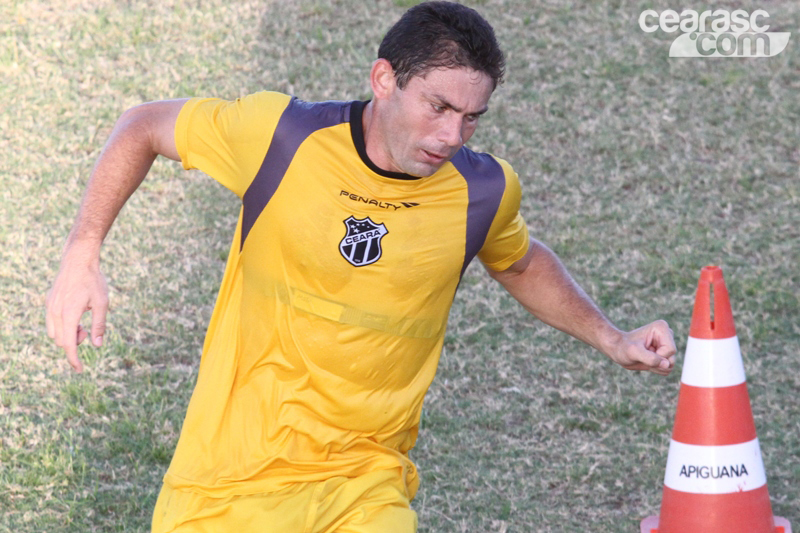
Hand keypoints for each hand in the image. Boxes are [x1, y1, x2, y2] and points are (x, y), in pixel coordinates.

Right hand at [45, 251, 108, 372]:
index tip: (80, 370)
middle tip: (88, 330)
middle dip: (75, 342)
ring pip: (54, 333)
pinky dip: (62, 326)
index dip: (74, 359)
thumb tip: (97, 345)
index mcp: (69, 314)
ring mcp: (49, 307)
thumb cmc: (93, 281)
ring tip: (82, 322)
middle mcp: (55, 312)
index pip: (69, 345)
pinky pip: (51, 323)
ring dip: (67, 334)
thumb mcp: (102, 303)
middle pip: (61, 341)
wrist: (78, 260)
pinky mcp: (48, 302)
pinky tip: (74, 316)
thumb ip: (99, 325)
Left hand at [607, 320, 676, 375]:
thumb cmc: (623, 347)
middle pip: (672, 359)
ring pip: (670, 365)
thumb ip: (650, 358)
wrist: (618, 350)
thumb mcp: (633, 352)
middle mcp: (667, 335)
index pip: (670, 350)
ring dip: (655, 367)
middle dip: (656, 363)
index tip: (644, 352)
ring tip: (643, 359)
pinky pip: (667, 368)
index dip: (658, 356)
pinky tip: (646, 361)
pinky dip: (655, 369)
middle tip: (642, 357)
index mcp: (662, 328)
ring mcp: (667, 345)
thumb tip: (666, 365)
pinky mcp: (665, 354)